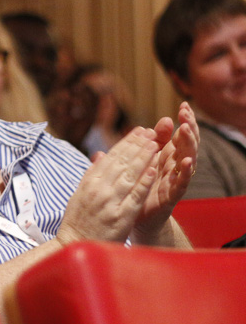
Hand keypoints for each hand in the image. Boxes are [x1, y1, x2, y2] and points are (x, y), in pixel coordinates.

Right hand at [56, 126, 159, 245]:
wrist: (74, 245)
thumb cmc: (78, 222)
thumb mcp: (79, 195)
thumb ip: (91, 176)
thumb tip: (99, 157)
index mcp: (89, 182)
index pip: (111, 157)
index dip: (126, 143)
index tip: (138, 131)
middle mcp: (98, 189)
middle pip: (121, 162)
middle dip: (137, 145)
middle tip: (151, 131)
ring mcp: (110, 202)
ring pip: (130, 175)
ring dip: (143, 158)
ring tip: (155, 144)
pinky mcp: (121, 216)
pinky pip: (135, 196)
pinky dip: (144, 182)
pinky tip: (154, 170)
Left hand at [132, 102, 198, 242]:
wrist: (134, 219)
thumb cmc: (136, 188)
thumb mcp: (138, 163)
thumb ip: (141, 147)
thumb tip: (148, 125)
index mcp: (165, 157)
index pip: (178, 135)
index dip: (183, 121)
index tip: (183, 104)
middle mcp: (173, 167)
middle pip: (186, 144)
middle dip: (188, 127)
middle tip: (187, 112)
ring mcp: (174, 180)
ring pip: (187, 159)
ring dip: (188, 144)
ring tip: (186, 130)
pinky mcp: (171, 195)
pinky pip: (181, 182)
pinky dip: (185, 172)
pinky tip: (187, 161)